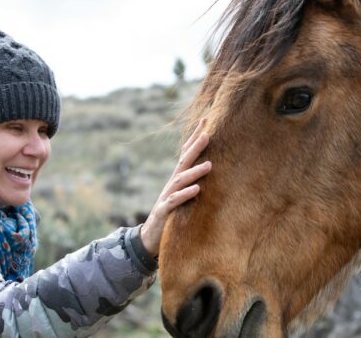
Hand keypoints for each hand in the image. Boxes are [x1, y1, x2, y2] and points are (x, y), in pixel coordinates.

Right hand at [140, 119, 210, 256]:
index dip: (194, 139)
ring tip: (210, 164)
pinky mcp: (164, 211)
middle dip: (195, 147)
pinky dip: (186, 195)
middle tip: (208, 133)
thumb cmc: (171, 216)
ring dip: (195, 172)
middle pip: (183, 162)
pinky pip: (175, 201)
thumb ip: (192, 184)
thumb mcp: (182, 197)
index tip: (205, 123)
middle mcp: (172, 185)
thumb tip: (210, 169)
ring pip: (181, 180)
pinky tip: (197, 189)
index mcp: (177, 180)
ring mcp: (167, 196)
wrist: (150, 238)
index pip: (186, 155)